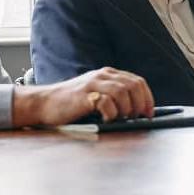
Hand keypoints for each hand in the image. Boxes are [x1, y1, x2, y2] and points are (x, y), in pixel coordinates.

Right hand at [12, 67, 154, 127]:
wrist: (45, 103)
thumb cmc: (72, 104)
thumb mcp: (96, 95)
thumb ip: (114, 97)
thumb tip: (137, 112)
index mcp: (108, 74)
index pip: (138, 82)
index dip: (147, 98)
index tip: (148, 114)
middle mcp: (102, 75)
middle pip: (134, 85)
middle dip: (140, 104)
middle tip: (136, 119)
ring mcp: (93, 83)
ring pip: (123, 92)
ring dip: (126, 109)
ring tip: (120, 119)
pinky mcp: (84, 95)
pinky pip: (106, 101)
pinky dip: (111, 113)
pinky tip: (106, 120)